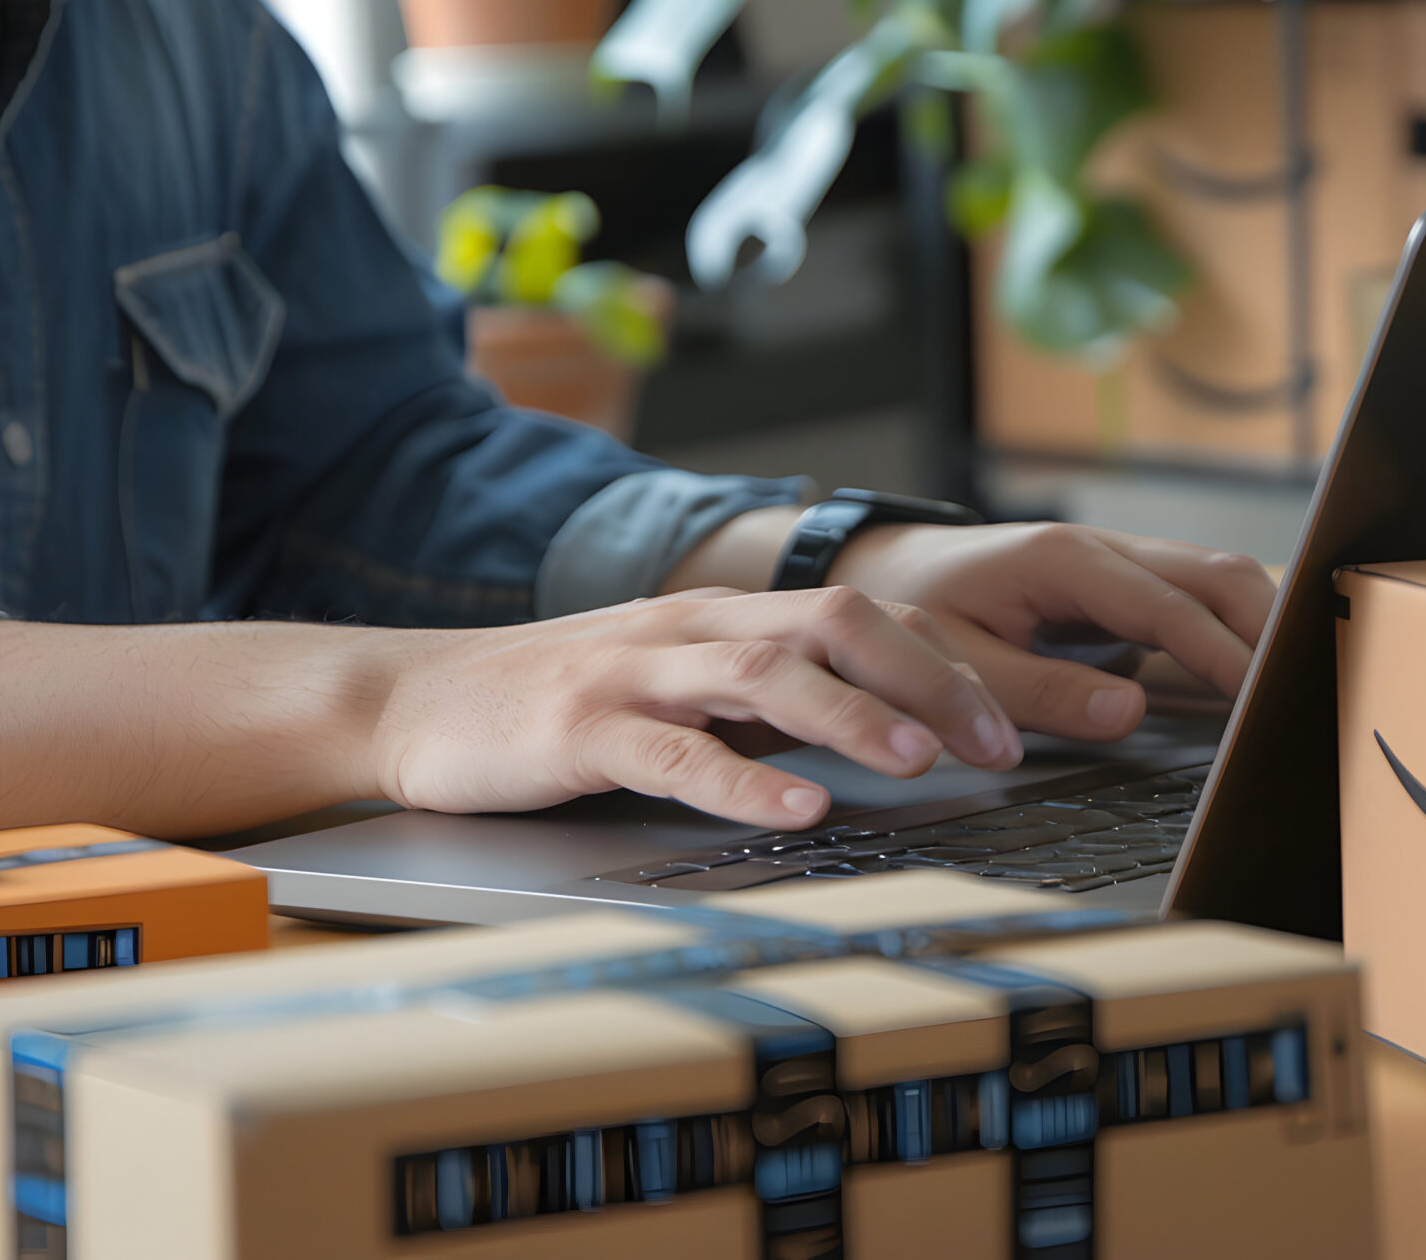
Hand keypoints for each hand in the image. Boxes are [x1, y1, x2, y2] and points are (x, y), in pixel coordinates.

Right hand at [367, 586, 1023, 829]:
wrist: (415, 700)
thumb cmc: (558, 704)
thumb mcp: (678, 686)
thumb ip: (764, 698)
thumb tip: (877, 728)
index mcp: (724, 618)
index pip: (858, 617)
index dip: (941, 665)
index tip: (1010, 723)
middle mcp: (691, 630)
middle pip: (833, 624)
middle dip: (926, 680)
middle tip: (995, 742)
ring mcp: (636, 673)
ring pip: (764, 675)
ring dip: (852, 717)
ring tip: (918, 761)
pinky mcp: (581, 728)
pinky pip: (674, 752)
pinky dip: (742, 780)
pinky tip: (795, 809)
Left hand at [822, 522, 1275, 740]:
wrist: (887, 570)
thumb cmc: (916, 608)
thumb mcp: (959, 655)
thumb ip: (1038, 689)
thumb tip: (1127, 711)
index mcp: (1065, 559)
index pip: (1169, 604)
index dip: (1222, 653)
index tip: (1262, 700)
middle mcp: (1103, 549)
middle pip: (1218, 575)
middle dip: (1268, 631)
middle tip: (1302, 698)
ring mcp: (1119, 563)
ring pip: (1217, 580)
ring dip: (1259, 628)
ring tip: (1293, 690)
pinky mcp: (1123, 586)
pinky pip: (1195, 598)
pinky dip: (1233, 631)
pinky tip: (1253, 677)